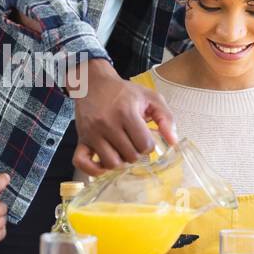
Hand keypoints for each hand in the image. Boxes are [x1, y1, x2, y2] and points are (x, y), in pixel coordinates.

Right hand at [73, 59, 177, 175]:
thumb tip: (173, 142)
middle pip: (130, 156)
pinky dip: (94, 170)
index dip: (148, 145)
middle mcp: (107, 124)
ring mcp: (92, 133)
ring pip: (111, 163)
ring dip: (120, 161)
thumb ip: (166, 117)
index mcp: (126, 113)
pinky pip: (82, 163)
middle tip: (133, 142)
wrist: (93, 84)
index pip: (144, 145)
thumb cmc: (123, 92)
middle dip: (136, 152)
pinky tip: (103, 164)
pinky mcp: (81, 139)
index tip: (144, 137)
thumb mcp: (150, 97)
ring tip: (121, 150)